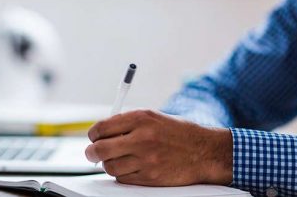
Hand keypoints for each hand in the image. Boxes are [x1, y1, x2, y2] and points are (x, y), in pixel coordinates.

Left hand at [85, 110, 232, 185]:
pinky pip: (123, 178)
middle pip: (100, 149)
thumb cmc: (178, 133)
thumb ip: (127, 123)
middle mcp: (142, 138)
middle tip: (92, 153)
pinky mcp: (150, 177)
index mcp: (141, 118)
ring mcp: (146, 159)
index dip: (93, 134)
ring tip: (117, 159)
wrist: (204, 152)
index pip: (102, 127)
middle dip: (92, 152)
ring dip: (108, 164)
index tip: (93, 137)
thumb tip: (101, 132)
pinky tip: (130, 167)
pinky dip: (122, 174)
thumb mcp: (153, 117)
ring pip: (109, 167)